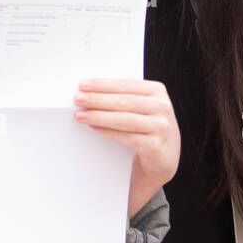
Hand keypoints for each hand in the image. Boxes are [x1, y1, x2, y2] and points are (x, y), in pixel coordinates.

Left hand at [74, 78, 179, 217]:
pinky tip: (94, 127)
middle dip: (98, 99)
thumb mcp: (143, 106)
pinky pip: (126, 137)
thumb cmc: (147, 126)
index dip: (103, 84)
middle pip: (124, 101)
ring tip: (81, 115)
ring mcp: (160, 127)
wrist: (163, 157)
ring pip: (125, 119)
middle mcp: (162, 107)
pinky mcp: (154, 146)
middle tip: (78, 99)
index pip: (126, 84)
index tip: (83, 85)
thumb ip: (125, 96)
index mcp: (158, 91)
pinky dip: (107, 131)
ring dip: (99, 116)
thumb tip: (91, 90)